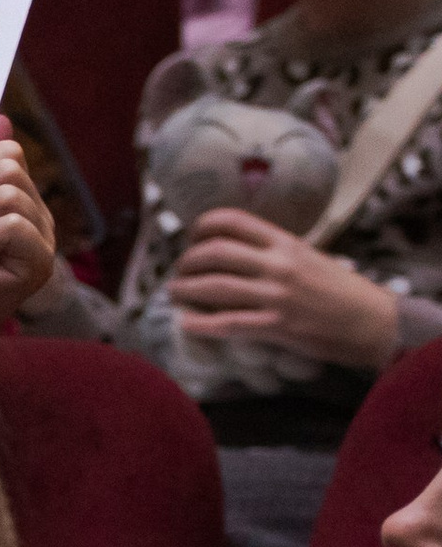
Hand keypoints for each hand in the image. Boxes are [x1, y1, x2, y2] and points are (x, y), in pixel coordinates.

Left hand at [170, 207, 400, 369]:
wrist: (371, 321)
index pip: (232, 220)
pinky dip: (200, 323)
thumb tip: (233, 250)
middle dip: (186, 262)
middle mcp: (278, 264)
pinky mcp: (276, 325)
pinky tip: (186, 322)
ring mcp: (277, 295)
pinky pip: (227, 323)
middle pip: (214, 252)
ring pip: (214, 286)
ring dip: (184, 290)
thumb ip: (273, 251)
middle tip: (179, 272)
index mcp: (285, 242)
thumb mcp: (308, 257)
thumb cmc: (339, 290)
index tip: (192, 239)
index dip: (201, 227)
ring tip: (174, 293)